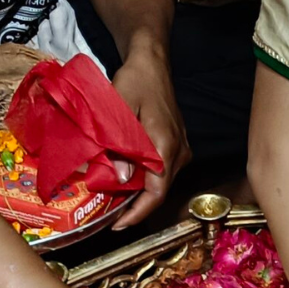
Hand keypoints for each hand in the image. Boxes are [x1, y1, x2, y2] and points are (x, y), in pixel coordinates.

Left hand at [110, 50, 189, 228]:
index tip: (119, 225)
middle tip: (109, 215)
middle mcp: (178, 152)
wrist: (152, 62)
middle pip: (158, 190)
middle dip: (134, 206)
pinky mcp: (176, 145)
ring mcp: (180, 149)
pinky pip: (161, 170)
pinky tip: (125, 179)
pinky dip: (144, 179)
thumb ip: (119, 144)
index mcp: (165, 147)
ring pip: (160, 181)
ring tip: (114, 200)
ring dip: (139, 193)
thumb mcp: (118, 109)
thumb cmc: (135, 80)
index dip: (137, 213)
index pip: (156, 193)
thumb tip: (120, 178)